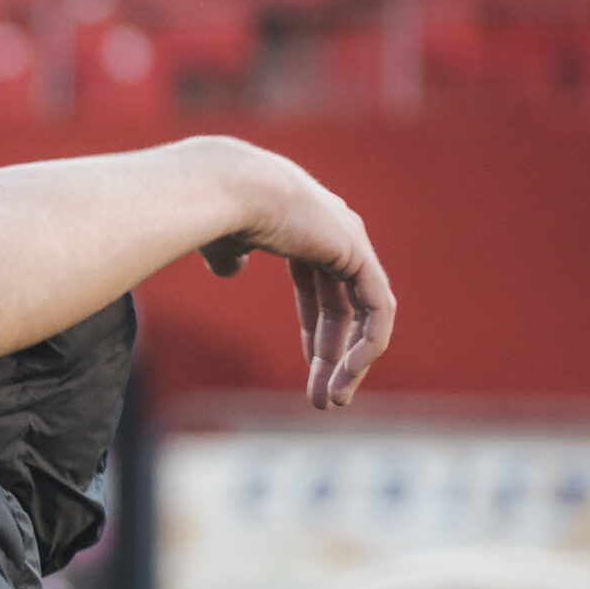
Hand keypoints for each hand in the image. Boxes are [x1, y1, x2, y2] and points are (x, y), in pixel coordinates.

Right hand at [195, 143, 396, 408]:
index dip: (315, 331)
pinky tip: (348, 373)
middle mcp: (335, 232)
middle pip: (343, 307)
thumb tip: (230, 269)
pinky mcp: (359, 256)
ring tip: (334, 400)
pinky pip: (377, 311)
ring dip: (351, 361)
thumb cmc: (212, 210)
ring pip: (364, 315)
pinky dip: (368, 345)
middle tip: (326, 399)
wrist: (226, 189)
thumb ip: (230, 255)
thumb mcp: (220, 239)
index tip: (309, 368)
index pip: (322, 287)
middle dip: (332, 356)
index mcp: (304, 228)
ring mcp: (351, 242)